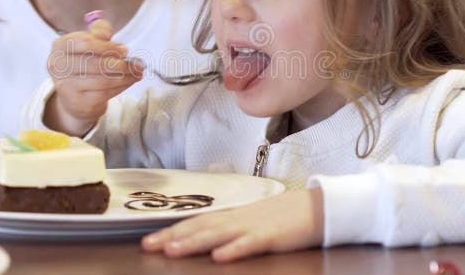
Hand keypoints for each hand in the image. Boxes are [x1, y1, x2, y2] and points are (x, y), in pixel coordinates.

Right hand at [44, 19, 142, 135]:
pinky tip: (131, 81)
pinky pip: (105, 93)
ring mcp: (66, 86)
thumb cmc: (84, 62)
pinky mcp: (77, 102)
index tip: (125, 50)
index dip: (108, 46)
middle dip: (120, 63)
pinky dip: (122, 86)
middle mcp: (58, 67)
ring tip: (138, 72)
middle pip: (95, 63)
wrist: (74, 95)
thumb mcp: (89, 42)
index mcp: (59, 46)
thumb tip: (106, 34)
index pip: (85, 43)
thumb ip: (98, 31)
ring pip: (103, 80)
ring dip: (126, 76)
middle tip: (138, 63)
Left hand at [141, 188, 324, 262]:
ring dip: (193, 242)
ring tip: (172, 250)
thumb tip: (205, 239)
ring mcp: (253, 226)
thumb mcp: (252, 222)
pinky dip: (233, 249)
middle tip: (147, 246)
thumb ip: (230, 229)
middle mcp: (237, 219)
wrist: (317, 207)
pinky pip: (249, 244)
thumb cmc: (284, 217)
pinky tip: (218, 257)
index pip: (196, 222)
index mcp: (232, 216)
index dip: (171, 230)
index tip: (148, 241)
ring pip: (218, 234)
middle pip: (199, 227)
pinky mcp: (271, 237)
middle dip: (172, 236)